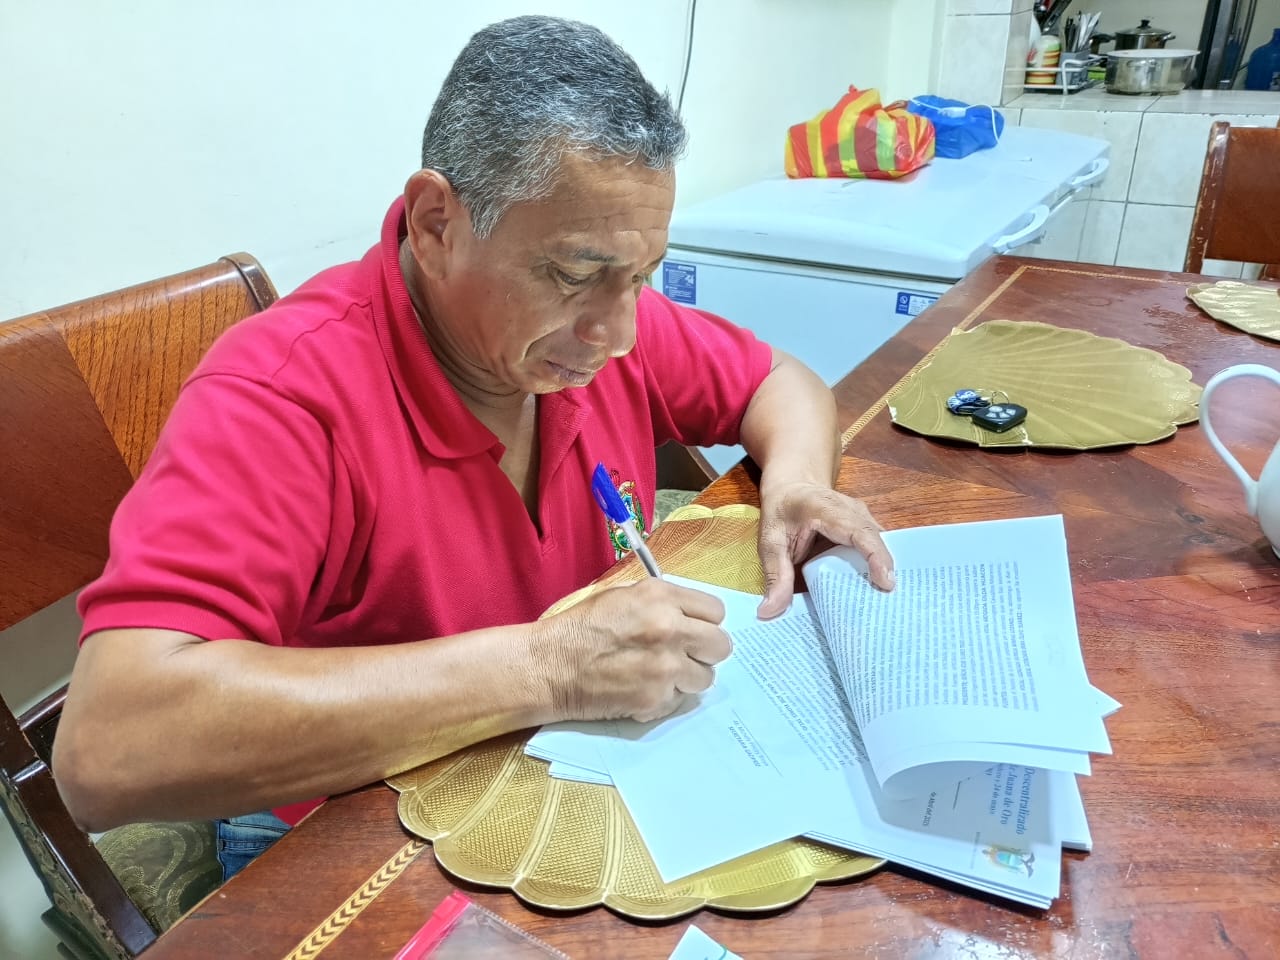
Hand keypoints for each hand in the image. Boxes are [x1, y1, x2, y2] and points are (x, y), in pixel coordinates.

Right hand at [538, 579, 730, 723]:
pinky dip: (666, 697)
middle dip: (705, 651)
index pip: (716, 611)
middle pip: (721, 645)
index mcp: (661, 597)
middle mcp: (669, 629)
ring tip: (660, 674)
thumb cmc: (581, 628)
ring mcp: (666, 667)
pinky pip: (681, 700)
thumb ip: (663, 603)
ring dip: (688, 678)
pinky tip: (642, 688)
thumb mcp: (623, 596)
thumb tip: (691, 616)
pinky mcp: (656, 698)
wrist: (550, 666)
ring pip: (706, 677)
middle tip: (685, 655)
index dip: (705, 622)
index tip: (694, 630)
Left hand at [756, 481, 894, 619]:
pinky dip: (879, 568)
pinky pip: (877, 548)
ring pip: (881, 545)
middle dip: (886, 571)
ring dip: (885, 571)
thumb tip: (769, 612)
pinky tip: (877, 591)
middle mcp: (853, 510)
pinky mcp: (866, 528)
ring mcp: (863, 517)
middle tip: (888, 604)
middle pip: (877, 541)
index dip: (876, 556)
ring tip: (887, 603)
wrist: (792, 486)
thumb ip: (775, 575)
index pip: (860, 531)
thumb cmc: (781, 510)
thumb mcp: (770, 541)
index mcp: (827, 509)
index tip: (886, 583)